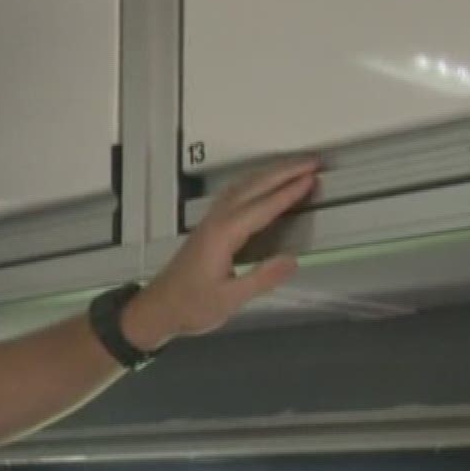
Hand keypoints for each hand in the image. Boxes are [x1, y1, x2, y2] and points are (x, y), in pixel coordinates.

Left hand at [122, 157, 320, 349]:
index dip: (289, 192)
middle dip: (284, 171)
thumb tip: (292, 260)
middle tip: (311, 162)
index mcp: (224, 235)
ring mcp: (210, 221)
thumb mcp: (230, 299)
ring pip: (243, 186)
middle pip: (254, 186)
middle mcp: (217, 221)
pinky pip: (234, 194)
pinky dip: (254, 183)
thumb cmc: (191, 306)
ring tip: (294, 167)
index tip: (311, 179)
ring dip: (269, 173)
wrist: (158, 308)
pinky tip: (261, 185)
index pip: (263, 206)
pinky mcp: (208, 227)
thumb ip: (262, 278)